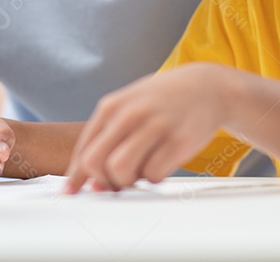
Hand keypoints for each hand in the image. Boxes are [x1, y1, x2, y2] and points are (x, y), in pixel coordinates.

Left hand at [64, 63, 231, 192]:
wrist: (205, 87)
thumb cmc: (160, 103)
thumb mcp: (127, 109)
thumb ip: (106, 141)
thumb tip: (91, 183)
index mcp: (111, 106)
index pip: (83, 150)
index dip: (78, 176)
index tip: (74, 191)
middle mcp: (130, 114)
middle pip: (95, 163)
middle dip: (102, 180)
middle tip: (116, 181)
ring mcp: (155, 126)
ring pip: (121, 170)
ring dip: (128, 181)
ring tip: (140, 172)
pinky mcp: (179, 141)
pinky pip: (153, 175)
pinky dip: (154, 178)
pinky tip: (161, 165)